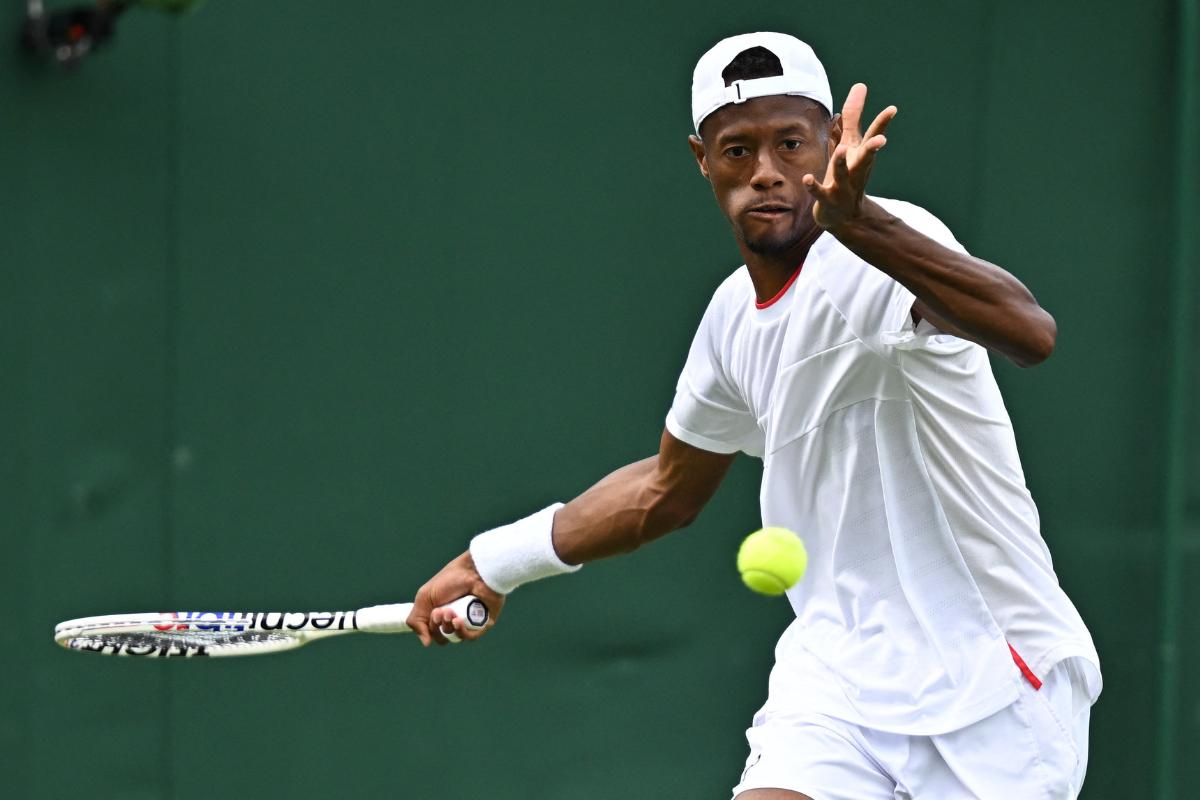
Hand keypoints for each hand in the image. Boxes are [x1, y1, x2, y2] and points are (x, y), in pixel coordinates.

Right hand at [406, 551, 505, 646]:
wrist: (472, 570)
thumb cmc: (449, 580)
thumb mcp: (424, 598)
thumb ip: (416, 621)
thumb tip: (427, 644)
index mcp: (441, 614)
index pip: (432, 633)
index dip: (429, 628)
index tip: (432, 612)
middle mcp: (455, 619)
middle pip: (442, 638)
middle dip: (437, 627)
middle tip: (440, 611)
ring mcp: (470, 622)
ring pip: (456, 638)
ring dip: (448, 627)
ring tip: (450, 612)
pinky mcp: (484, 623)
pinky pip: (471, 637)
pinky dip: (462, 632)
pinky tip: (458, 621)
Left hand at [803, 83, 896, 229]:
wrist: (844, 216)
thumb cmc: (847, 173)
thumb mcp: (850, 144)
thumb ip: (853, 116)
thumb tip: (860, 85)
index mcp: (861, 155)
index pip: (873, 137)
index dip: (882, 123)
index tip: (892, 110)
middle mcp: (856, 170)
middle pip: (865, 157)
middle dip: (873, 149)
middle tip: (882, 142)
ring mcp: (843, 186)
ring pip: (843, 174)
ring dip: (841, 163)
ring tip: (839, 150)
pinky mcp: (827, 199)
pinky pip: (819, 192)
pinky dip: (813, 186)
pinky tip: (806, 178)